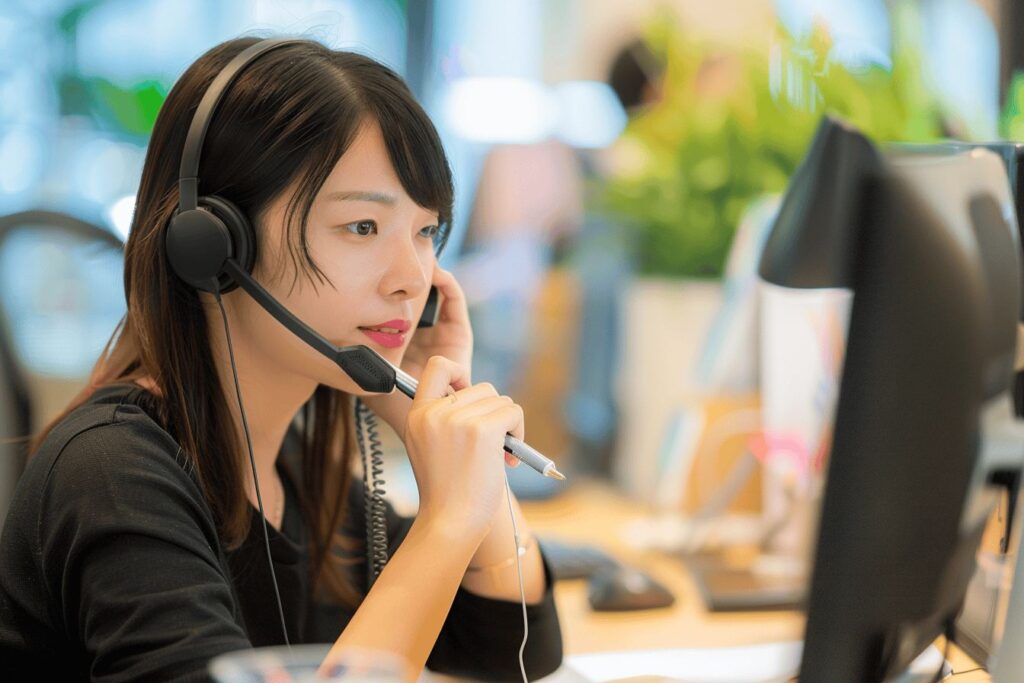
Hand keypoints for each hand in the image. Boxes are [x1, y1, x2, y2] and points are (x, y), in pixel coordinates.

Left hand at [362, 268, 469, 434]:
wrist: (423, 416)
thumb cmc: (389, 400)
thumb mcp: (363, 368)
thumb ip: (352, 352)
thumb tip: (327, 332)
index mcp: (404, 341)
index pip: (398, 305)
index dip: (391, 285)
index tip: (379, 264)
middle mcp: (424, 336)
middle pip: (419, 295)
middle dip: (410, 274)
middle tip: (397, 252)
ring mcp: (443, 335)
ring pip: (438, 294)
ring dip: (429, 272)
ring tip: (417, 253)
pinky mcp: (460, 335)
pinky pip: (455, 301)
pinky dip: (447, 282)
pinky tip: (433, 270)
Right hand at [404, 356, 525, 539]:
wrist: (450, 522)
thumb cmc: (446, 492)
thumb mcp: (429, 446)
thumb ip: (444, 418)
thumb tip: (481, 397)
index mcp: (418, 414)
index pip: (439, 366)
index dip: (460, 373)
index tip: (469, 397)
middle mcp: (435, 412)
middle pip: (482, 387)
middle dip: (493, 414)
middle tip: (491, 446)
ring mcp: (458, 419)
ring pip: (501, 400)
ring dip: (508, 425)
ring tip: (499, 456)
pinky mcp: (482, 430)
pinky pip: (513, 412)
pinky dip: (519, 432)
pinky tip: (509, 459)